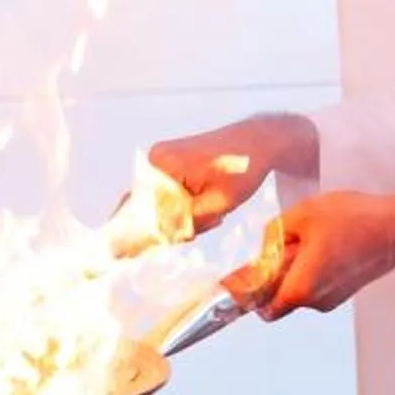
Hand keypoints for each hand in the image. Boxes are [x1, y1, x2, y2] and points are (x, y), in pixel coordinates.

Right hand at [147, 114, 316, 232]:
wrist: (259, 142)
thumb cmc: (242, 168)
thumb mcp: (217, 203)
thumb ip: (186, 221)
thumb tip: (162, 237)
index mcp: (161, 163)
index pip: (140, 206)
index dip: (143, 231)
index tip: (135, 252)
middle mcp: (155, 159)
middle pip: (149, 205)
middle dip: (172, 223)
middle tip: (199, 228)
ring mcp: (163, 160)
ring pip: (161, 202)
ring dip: (182, 215)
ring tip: (213, 216)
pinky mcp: (172, 164)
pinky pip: (169, 193)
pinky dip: (185, 205)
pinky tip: (208, 208)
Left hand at [225, 191, 394, 319]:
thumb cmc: (353, 219)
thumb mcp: (301, 216)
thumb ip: (273, 235)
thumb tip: (263, 250)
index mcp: (301, 287)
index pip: (261, 307)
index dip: (246, 295)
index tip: (235, 280)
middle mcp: (316, 301)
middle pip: (278, 300)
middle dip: (270, 278)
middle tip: (275, 248)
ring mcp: (333, 298)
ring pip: (297, 291)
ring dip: (291, 272)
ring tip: (304, 239)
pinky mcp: (345, 290)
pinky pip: (315, 286)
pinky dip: (309, 271)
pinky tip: (320, 244)